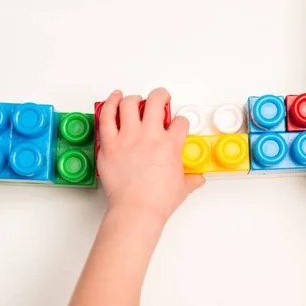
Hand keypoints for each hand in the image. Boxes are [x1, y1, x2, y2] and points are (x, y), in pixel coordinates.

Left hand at [97, 88, 204, 222]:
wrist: (136, 210)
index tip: (176, 126)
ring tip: (136, 100)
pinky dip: (110, 103)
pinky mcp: (110, 143)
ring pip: (129, 104)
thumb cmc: (158, 201)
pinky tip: (114, 97)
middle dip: (161, 95)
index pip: (180, 122)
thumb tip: (198, 178)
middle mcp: (150, 136)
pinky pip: (107, 116)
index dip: (180, 122)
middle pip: (156, 101)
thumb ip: (192, 179)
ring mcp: (128, 137)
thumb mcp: (183, 188)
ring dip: (134, 99)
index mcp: (170, 144)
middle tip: (161, 98)